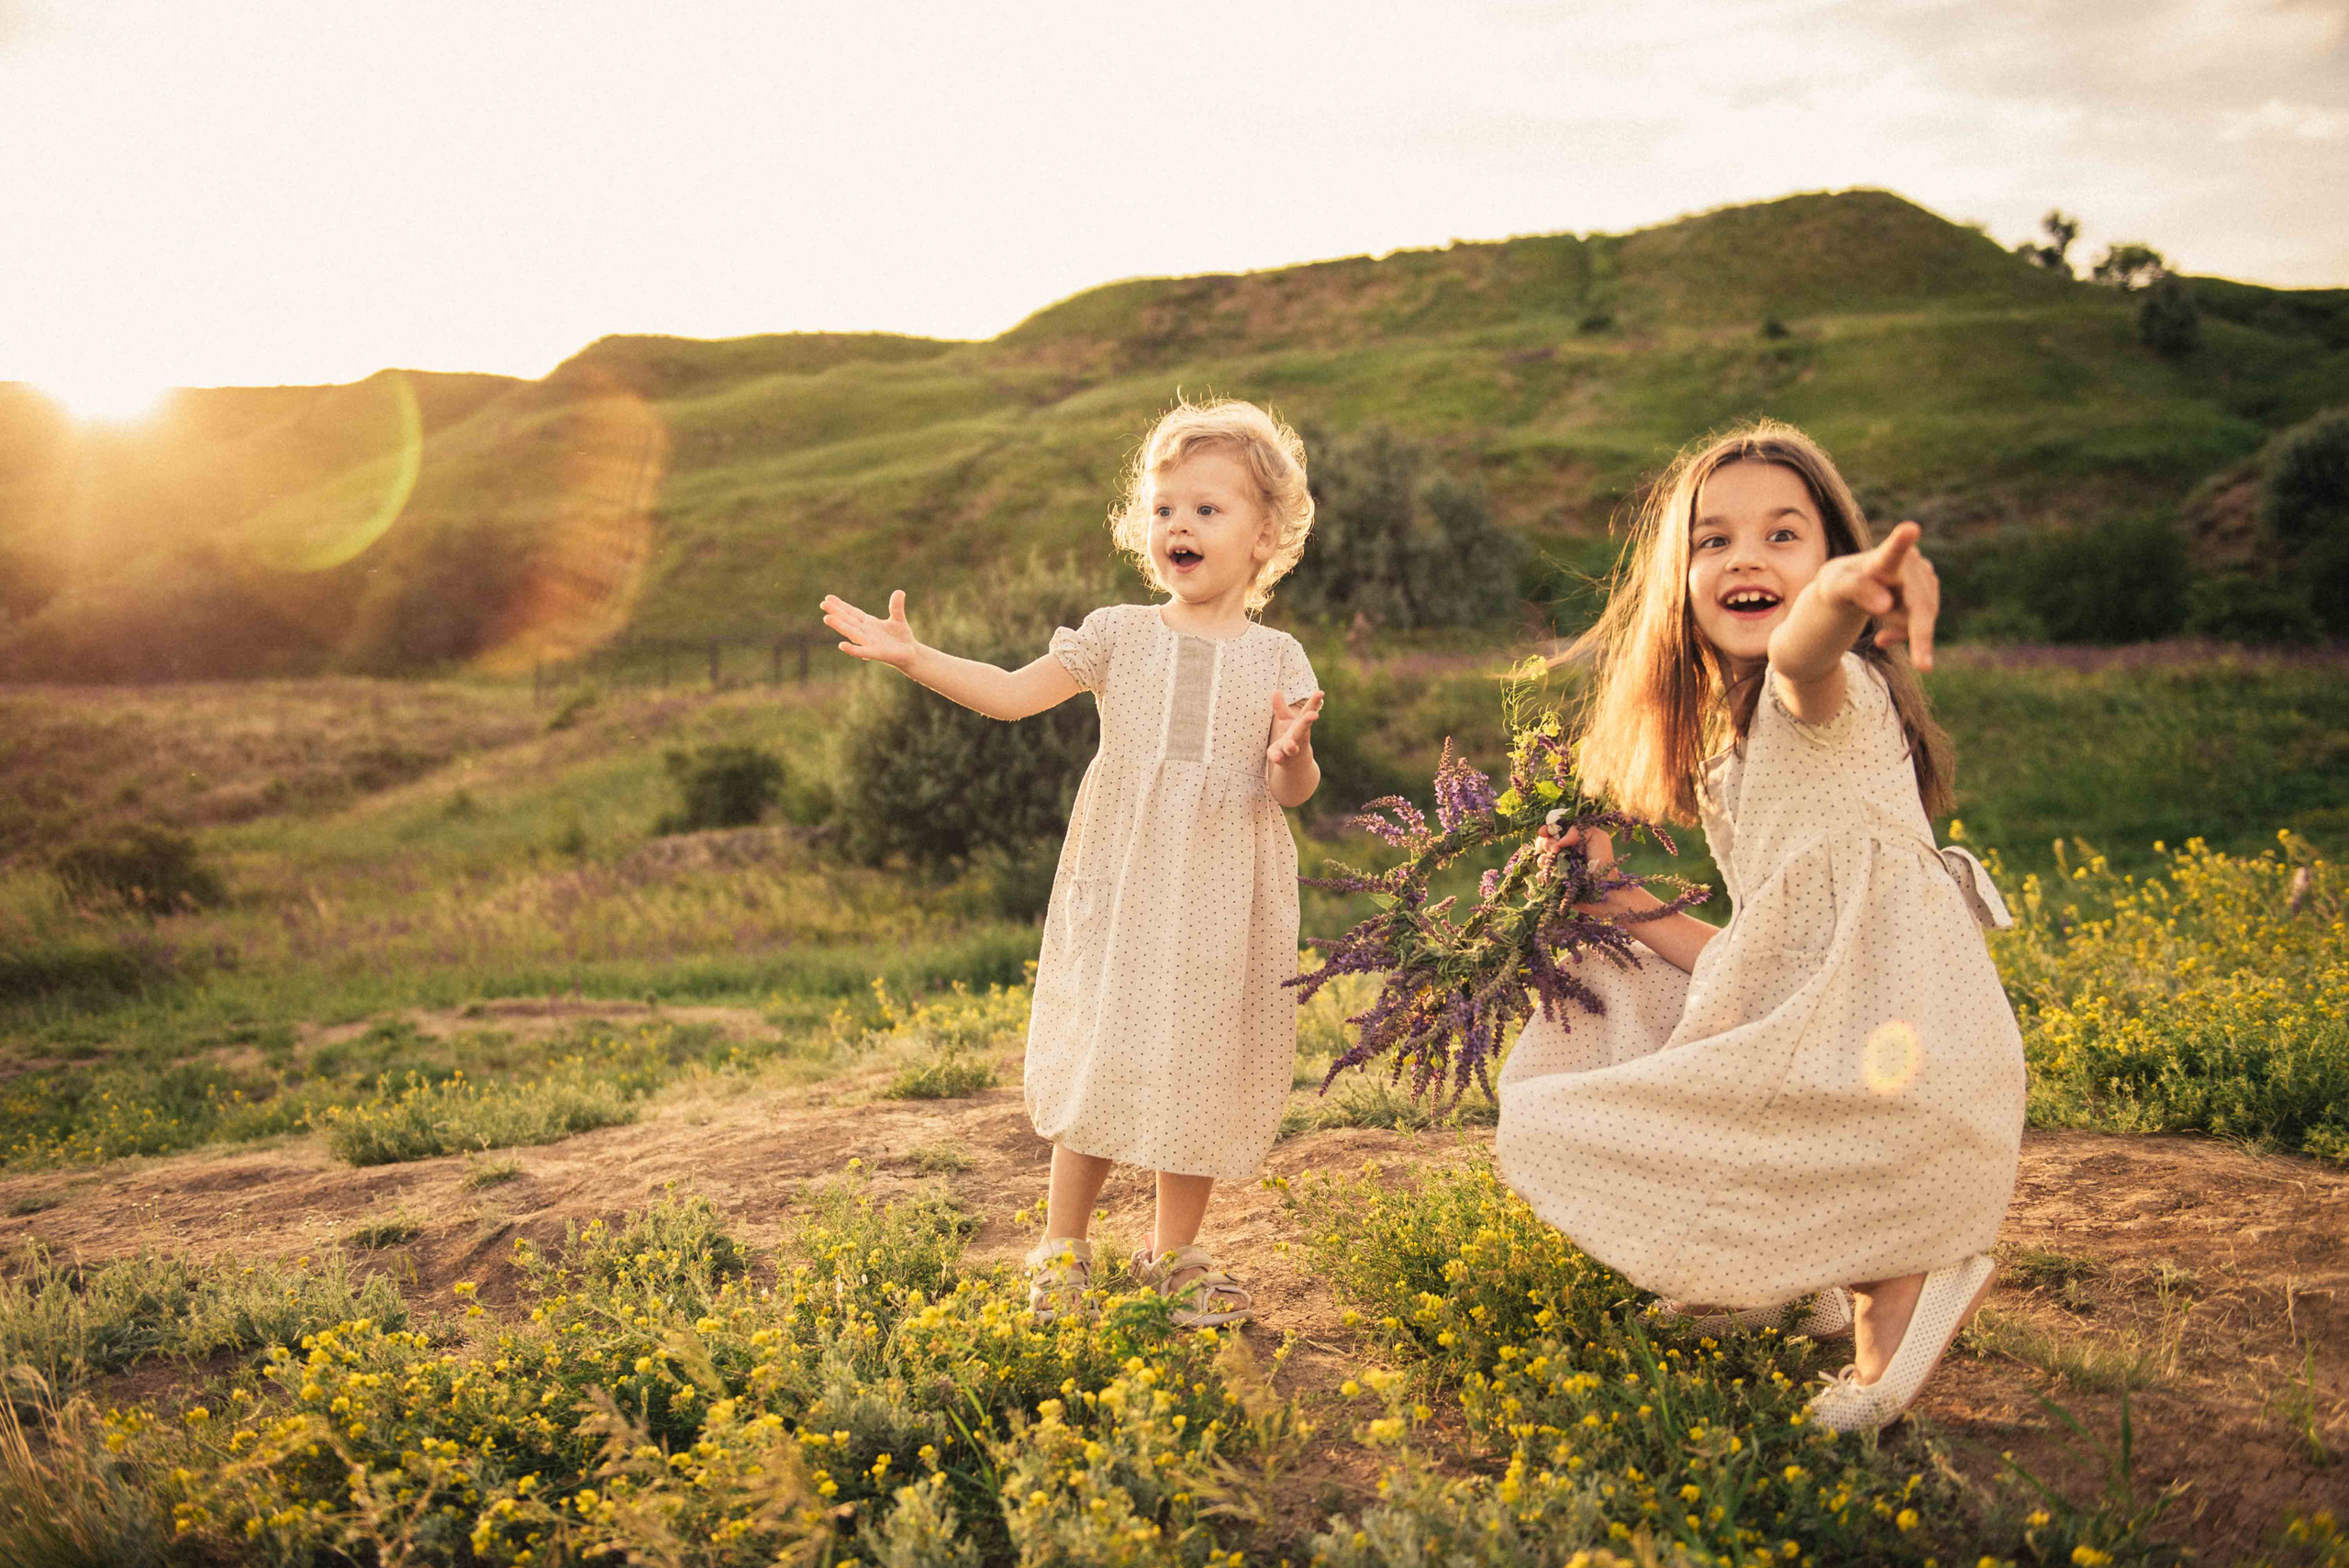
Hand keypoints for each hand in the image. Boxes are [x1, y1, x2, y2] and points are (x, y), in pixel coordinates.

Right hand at [821, 590, 919, 669]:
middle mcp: (865, 633)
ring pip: (852, 633)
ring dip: (840, 626)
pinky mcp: (877, 654)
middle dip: (836, 613)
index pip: (852, 613)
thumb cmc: (900, 637)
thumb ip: (896, 607)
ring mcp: (869, 643)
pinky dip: (852, 649)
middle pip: (848, 621)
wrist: (910, 654)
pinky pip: (862, 651)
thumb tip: (899, 591)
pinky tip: (841, 645)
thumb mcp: (898, 619)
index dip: (841, 605)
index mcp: (868, 623)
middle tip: (822, 604)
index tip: (828, 598)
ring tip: (827, 618)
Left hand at [1268, 689, 1323, 764]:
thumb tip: (1275, 690)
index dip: (1314, 702)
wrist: (1297, 765)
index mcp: (1301, 725)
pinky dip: (1278, 757)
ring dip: (1291, 746)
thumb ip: (1280, 707)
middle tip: (1314, 715)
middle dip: (1308, 722)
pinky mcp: (1283, 759)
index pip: (1309, 712)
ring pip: (1292, 748)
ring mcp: (1292, 749)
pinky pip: (1280, 758)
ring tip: (1289, 744)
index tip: (1321, 692)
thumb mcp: (1287, 721)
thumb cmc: (1292, 737)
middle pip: (1303, 729)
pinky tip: (1277, 757)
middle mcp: (1299, 737)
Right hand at [1535, 821, 1613, 875]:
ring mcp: (1558, 868)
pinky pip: (1540, 876)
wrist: (1604, 888)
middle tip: (1554, 849)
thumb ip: (1578, 830)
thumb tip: (1560, 840)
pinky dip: (1542, 875)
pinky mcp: (1554, 882)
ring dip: (1545, 859)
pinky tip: (1550, 875)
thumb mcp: (1597, 838)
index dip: (1547, 830)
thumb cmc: (1603, 862)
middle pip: (1545, 843)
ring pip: (1541, 859)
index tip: (1543, 831)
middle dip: (1546, 844)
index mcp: (1572, 841)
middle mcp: (1563, 853)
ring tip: (1554, 863)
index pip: (1554, 832)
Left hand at [1810, 521, 1939, 670]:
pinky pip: (1924, 621)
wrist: (1848, 588)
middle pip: (1921, 603)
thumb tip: (1887, 604)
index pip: (1891, 553)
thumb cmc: (1838, 584)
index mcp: (1880, 559)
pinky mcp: (1929, 588)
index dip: (1900, 543)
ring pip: (1924, 615)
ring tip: (1880, 637)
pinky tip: (1885, 638)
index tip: (1910, 528)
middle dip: (1920, 634)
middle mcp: (1909, 561)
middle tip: (1924, 666)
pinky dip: (1908, 633)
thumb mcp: (1833, 589)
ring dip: (1905, 630)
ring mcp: (1923, 574)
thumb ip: (1855, 591)